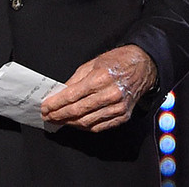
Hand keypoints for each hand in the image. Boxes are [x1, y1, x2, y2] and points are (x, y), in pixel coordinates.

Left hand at [40, 45, 157, 132]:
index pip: (71, 96)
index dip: (55, 104)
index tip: (45, 107)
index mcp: (100, 78)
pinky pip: (99, 126)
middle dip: (59, 115)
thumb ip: (75, 80)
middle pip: (77, 111)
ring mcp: (118, 107)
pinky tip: (76, 123)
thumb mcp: (92, 64)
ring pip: (87, 122)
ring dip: (70, 123)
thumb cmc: (117, 62)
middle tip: (48, 116)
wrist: (143, 66)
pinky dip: (85, 127)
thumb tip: (60, 93)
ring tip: (59, 120)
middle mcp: (110, 95)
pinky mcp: (123, 116)